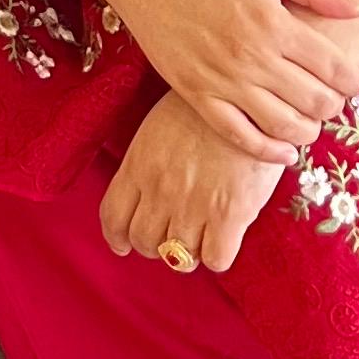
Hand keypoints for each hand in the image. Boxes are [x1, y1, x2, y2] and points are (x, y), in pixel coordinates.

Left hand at [100, 87, 285, 274]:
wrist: (246, 99)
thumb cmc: (202, 110)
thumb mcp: (158, 129)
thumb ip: (147, 164)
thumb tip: (146, 196)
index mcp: (139, 165)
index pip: (113, 217)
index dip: (117, 238)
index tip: (123, 245)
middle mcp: (160, 189)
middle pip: (144, 241)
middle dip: (156, 245)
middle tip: (172, 236)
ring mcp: (194, 204)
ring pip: (178, 257)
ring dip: (188, 253)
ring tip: (200, 236)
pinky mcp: (230, 214)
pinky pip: (216, 259)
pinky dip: (217, 255)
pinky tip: (224, 238)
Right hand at [109, 0, 358, 156]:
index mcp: (273, 22)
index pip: (334, 68)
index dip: (353, 81)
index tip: (352, 80)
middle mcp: (252, 56)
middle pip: (316, 102)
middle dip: (334, 106)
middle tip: (330, 99)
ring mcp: (223, 79)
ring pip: (283, 125)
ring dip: (308, 131)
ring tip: (309, 121)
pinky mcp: (197, 94)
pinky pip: (239, 136)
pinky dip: (268, 151)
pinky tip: (284, 151)